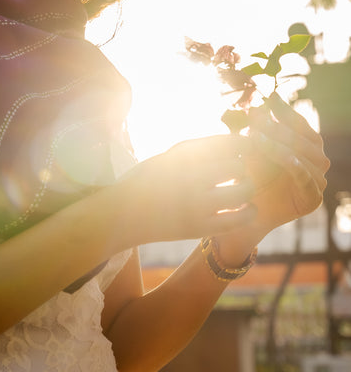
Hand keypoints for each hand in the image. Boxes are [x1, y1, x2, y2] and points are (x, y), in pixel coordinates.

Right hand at [128, 134, 257, 242]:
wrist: (123, 214)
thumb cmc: (148, 182)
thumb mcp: (168, 157)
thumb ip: (197, 150)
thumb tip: (238, 144)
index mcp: (182, 155)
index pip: (226, 143)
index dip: (242, 144)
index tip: (244, 147)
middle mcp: (190, 177)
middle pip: (237, 166)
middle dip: (240, 168)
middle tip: (236, 173)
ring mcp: (195, 204)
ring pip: (242, 191)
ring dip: (247, 188)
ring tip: (241, 190)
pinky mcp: (198, 228)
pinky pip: (237, 220)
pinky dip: (249, 212)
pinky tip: (247, 208)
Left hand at [245, 92, 328, 234]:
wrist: (248, 210)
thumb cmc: (252, 176)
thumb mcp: (253, 149)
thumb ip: (257, 130)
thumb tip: (254, 106)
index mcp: (306, 145)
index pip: (299, 123)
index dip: (285, 110)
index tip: (269, 96)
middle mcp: (317, 160)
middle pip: (302, 137)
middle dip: (277, 126)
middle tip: (255, 118)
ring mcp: (318, 179)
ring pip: (303, 156)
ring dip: (279, 144)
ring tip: (256, 138)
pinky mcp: (313, 198)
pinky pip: (306, 178)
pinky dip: (295, 166)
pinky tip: (285, 157)